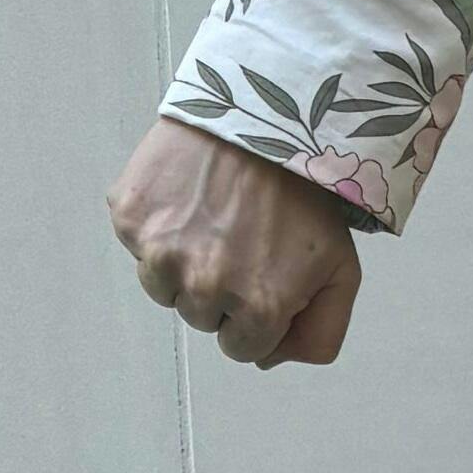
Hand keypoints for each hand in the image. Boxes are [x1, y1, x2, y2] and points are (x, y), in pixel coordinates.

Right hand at [106, 116, 361, 365]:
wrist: (262, 111)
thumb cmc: (304, 189)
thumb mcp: (341, 268)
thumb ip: (320, 334)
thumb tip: (268, 360)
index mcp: (259, 308)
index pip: (241, 348)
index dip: (255, 314)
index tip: (263, 274)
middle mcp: (204, 287)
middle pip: (200, 318)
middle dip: (220, 288)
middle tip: (241, 236)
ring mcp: (160, 252)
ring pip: (163, 286)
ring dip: (184, 260)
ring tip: (215, 214)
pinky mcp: (131, 216)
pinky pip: (138, 243)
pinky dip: (158, 224)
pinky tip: (188, 195)